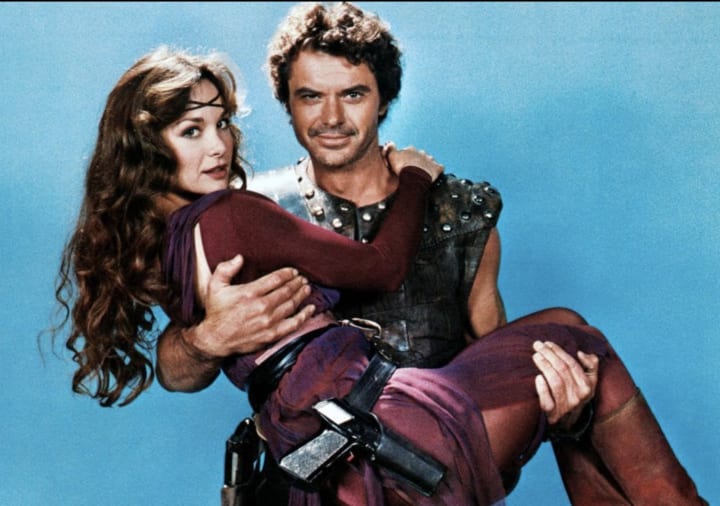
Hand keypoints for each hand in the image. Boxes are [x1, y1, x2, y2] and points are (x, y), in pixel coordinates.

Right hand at [192, 255, 315, 356]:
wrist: (216, 339)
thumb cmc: (216, 312)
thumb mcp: (215, 286)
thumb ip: (226, 269)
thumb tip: (240, 257)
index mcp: (249, 293)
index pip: (276, 279)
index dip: (287, 273)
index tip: (293, 271)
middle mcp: (261, 306)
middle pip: (286, 291)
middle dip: (297, 283)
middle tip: (302, 279)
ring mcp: (268, 322)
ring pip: (291, 305)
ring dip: (301, 295)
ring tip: (306, 288)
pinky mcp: (272, 335)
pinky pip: (294, 324)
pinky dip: (304, 316)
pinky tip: (310, 309)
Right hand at [382, 142, 444, 181]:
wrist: (415, 176)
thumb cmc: (402, 167)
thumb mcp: (391, 157)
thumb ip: (390, 149)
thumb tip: (390, 143)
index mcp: (410, 150)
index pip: (407, 151)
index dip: (404, 158)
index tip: (402, 164)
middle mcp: (421, 153)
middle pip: (419, 155)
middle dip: (416, 160)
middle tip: (412, 169)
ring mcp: (430, 160)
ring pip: (429, 160)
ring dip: (427, 164)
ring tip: (422, 172)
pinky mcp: (437, 168)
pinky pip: (439, 168)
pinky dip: (437, 170)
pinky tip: (434, 174)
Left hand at [532, 340, 598, 427]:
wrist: (567, 425)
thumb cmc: (575, 397)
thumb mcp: (588, 384)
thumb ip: (591, 367)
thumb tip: (581, 353)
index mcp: (587, 387)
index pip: (572, 364)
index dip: (559, 352)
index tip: (548, 343)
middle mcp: (578, 397)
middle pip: (562, 370)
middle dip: (549, 354)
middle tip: (537, 345)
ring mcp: (565, 407)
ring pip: (555, 381)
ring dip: (544, 366)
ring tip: (535, 355)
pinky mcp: (552, 415)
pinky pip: (547, 401)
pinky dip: (542, 388)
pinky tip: (537, 377)